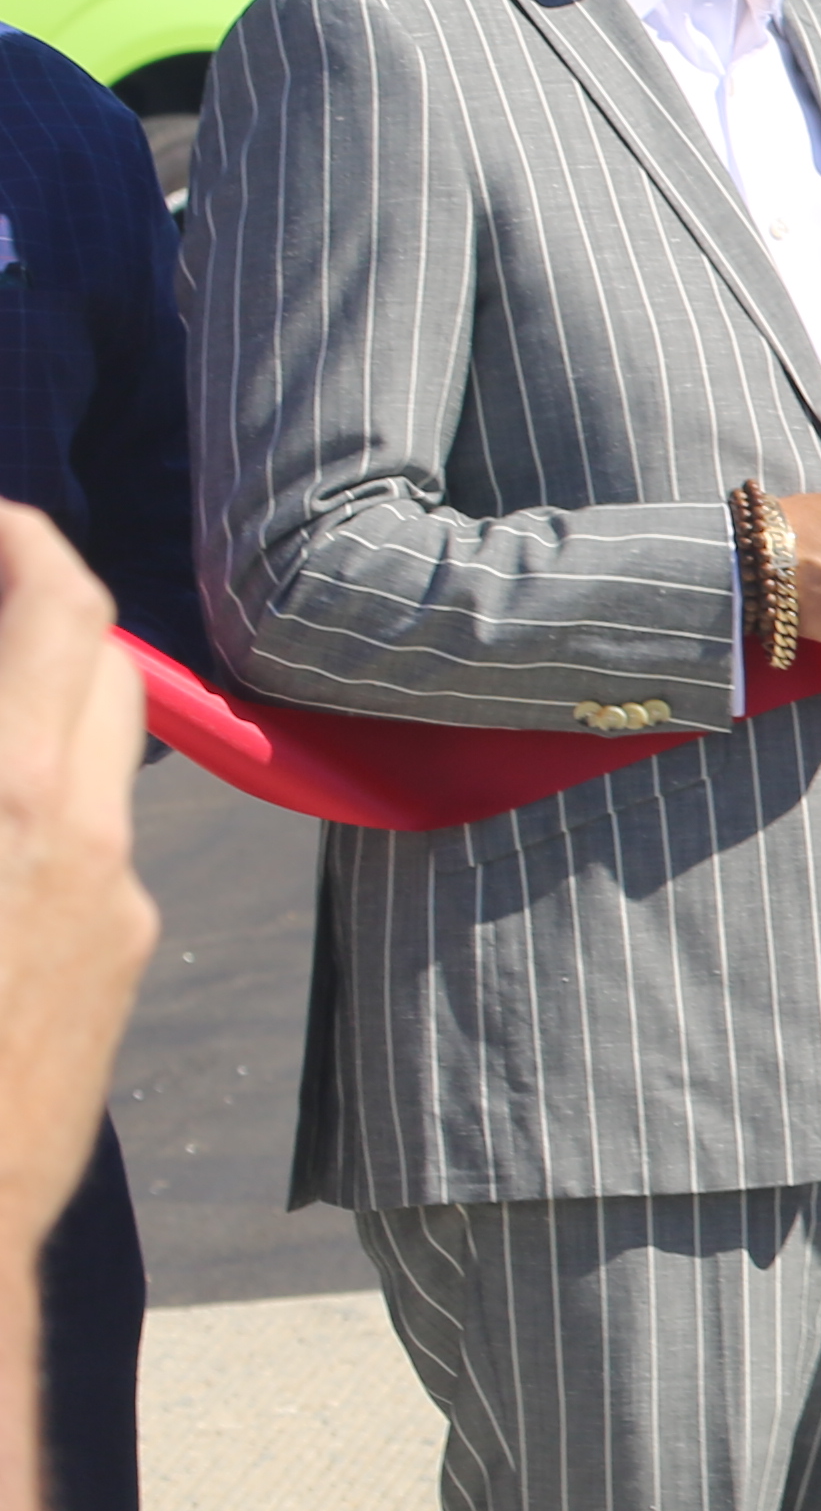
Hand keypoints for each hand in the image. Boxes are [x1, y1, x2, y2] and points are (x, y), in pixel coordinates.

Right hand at [0, 506, 150, 1254]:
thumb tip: (7, 739)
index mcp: (9, 799)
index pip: (58, 612)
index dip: (23, 544)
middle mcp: (83, 841)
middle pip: (99, 666)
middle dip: (41, 610)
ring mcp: (114, 906)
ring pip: (95, 760)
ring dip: (36, 710)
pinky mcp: (119, 965)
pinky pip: (88, 847)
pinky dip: (37, 802)